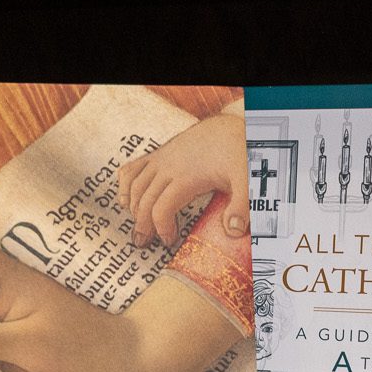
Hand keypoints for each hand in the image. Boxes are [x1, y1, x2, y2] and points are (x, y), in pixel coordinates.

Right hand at [118, 113, 247, 246]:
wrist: (228, 128)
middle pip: (143, 200)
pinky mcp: (158, 154)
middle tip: (144, 243)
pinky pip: (131, 168)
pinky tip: (126, 200)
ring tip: (139, 227)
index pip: (161, 209)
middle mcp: (167, 167)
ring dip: (132, 208)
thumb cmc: (237, 155)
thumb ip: (242, 206)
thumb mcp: (246, 179)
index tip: (170, 241)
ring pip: (134, 186)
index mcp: (186, 177)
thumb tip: (233, 231)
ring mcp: (160, 159)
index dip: (161, 228)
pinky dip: (124, 185)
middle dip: (142, 225)